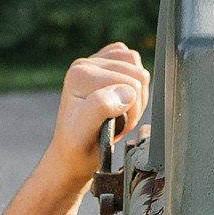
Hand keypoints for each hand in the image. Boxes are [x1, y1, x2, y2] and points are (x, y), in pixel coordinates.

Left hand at [47, 42, 149, 175]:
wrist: (74, 151)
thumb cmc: (79, 145)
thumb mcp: (83, 131)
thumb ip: (100, 107)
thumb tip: (126, 91)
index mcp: (80, 74)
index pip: (131, 84)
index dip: (131, 111)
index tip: (113, 127)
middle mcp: (85, 64)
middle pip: (138, 75)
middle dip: (134, 104)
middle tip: (116, 122)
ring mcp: (96, 63)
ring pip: (140, 70)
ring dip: (136, 98)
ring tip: (118, 113)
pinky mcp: (105, 64)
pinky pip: (135, 65)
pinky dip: (135, 87)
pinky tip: (121, 102)